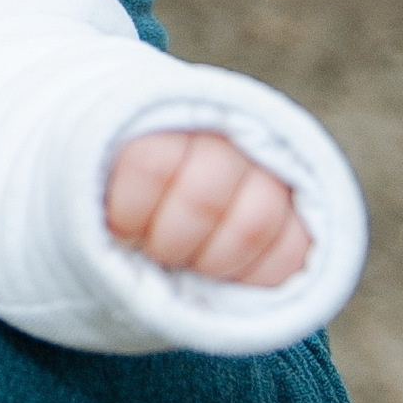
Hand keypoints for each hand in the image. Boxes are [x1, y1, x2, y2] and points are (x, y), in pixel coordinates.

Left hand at [105, 130, 310, 285]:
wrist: (172, 191)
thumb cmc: (126, 198)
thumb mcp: (99, 190)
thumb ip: (101, 201)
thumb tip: (118, 240)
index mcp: (163, 124)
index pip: (150, 166)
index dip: (130, 215)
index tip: (121, 230)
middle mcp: (222, 138)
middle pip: (202, 199)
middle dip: (171, 244)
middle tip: (157, 252)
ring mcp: (270, 172)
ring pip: (253, 225)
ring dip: (213, 263)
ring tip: (191, 263)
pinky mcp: (302, 211)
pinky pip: (294, 251)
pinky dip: (256, 278)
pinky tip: (227, 274)